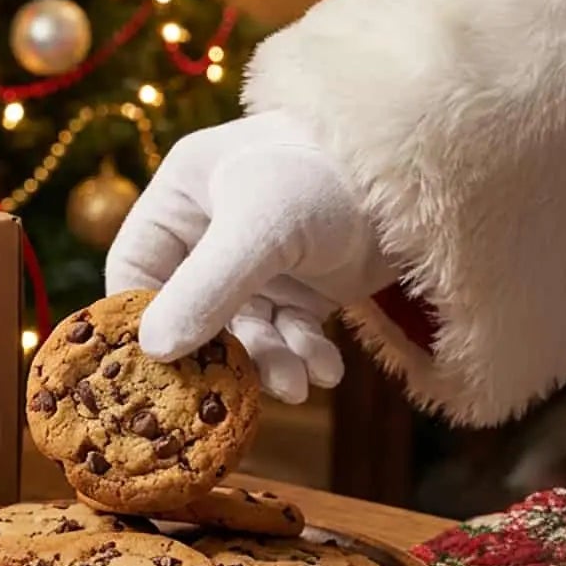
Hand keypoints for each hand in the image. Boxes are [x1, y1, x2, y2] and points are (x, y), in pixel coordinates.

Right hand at [105, 111, 396, 402]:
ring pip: (244, 330)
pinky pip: (289, 334)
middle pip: (190, 310)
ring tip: (297, 386)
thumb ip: (207, 288)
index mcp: (183, 197)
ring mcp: (260, 261)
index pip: (134, 267)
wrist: (430, 170)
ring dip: (269, 362)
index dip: (138, 319)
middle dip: (218, 353)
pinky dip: (305, 356)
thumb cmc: (331, 172)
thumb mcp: (262, 227)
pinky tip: (326, 371)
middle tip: (229, 395)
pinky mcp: (306, 285)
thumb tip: (154, 350)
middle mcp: (214, 231)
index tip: (151, 369)